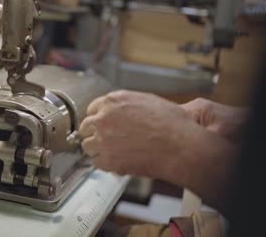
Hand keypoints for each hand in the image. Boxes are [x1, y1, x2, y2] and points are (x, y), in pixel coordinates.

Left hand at [79, 91, 238, 212]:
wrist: (180, 146)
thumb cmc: (172, 124)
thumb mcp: (148, 101)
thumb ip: (126, 105)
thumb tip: (120, 111)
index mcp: (114, 101)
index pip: (92, 109)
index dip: (98, 118)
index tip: (101, 125)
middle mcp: (104, 118)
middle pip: (85, 127)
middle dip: (94, 133)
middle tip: (106, 140)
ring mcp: (103, 139)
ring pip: (87, 146)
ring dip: (98, 149)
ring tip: (114, 152)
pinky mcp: (107, 159)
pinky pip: (97, 163)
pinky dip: (106, 164)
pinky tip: (119, 161)